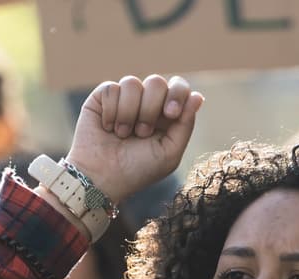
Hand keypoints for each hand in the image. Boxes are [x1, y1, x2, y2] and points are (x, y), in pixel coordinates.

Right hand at [65, 74, 202, 204]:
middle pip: (157, 82)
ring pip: (133, 83)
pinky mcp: (103, 97)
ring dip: (129, 113)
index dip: (177, 94)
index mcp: (166, 115)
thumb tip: (197, 96)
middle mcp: (146, 103)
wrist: (101, 177)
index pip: (179, 88)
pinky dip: (111, 112)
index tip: (171, 113)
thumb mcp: (169, 153)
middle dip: (150, 109)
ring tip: (123, 134)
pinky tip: (108, 127)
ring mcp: (124, 98)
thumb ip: (185, 124)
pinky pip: (112, 88)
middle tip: (142, 133)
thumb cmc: (137, 170)